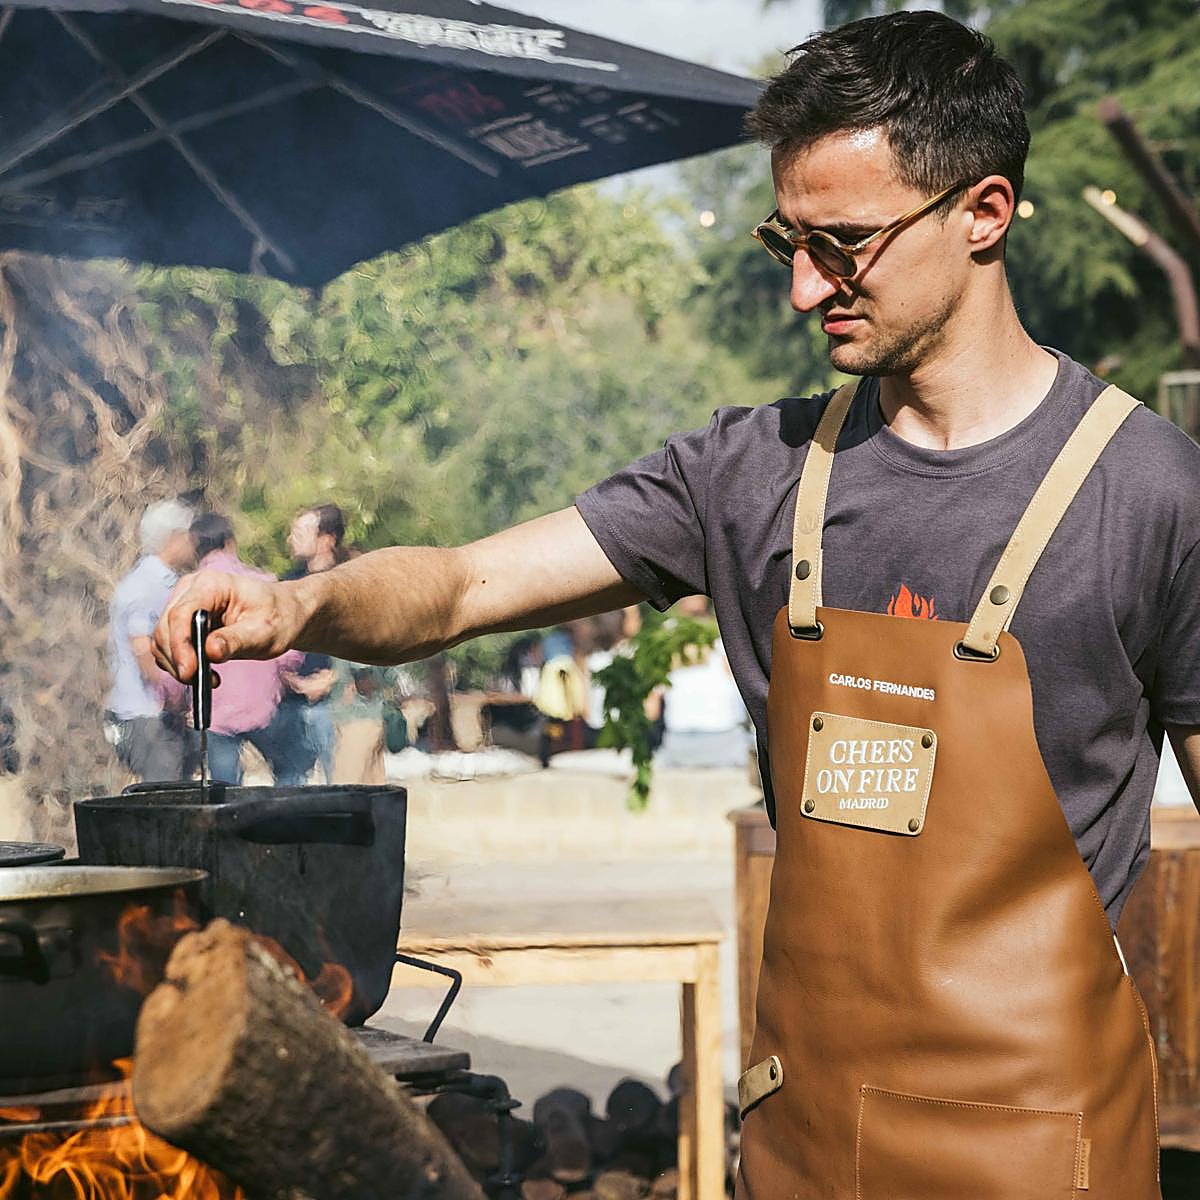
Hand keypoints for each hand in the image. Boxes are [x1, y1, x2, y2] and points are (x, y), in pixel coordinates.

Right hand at [153, 569, 307, 682]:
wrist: (285, 614)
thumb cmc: (279, 617)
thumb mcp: (265, 632)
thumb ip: (237, 641)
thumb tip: (210, 652)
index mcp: (211, 584)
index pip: (181, 614)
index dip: (180, 645)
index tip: (189, 672)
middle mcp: (191, 590)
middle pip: (166, 628)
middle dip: (178, 659)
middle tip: (200, 682)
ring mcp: (184, 605)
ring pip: (163, 640)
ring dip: (179, 665)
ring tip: (210, 679)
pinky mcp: (183, 623)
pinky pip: (169, 647)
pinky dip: (181, 664)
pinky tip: (206, 674)